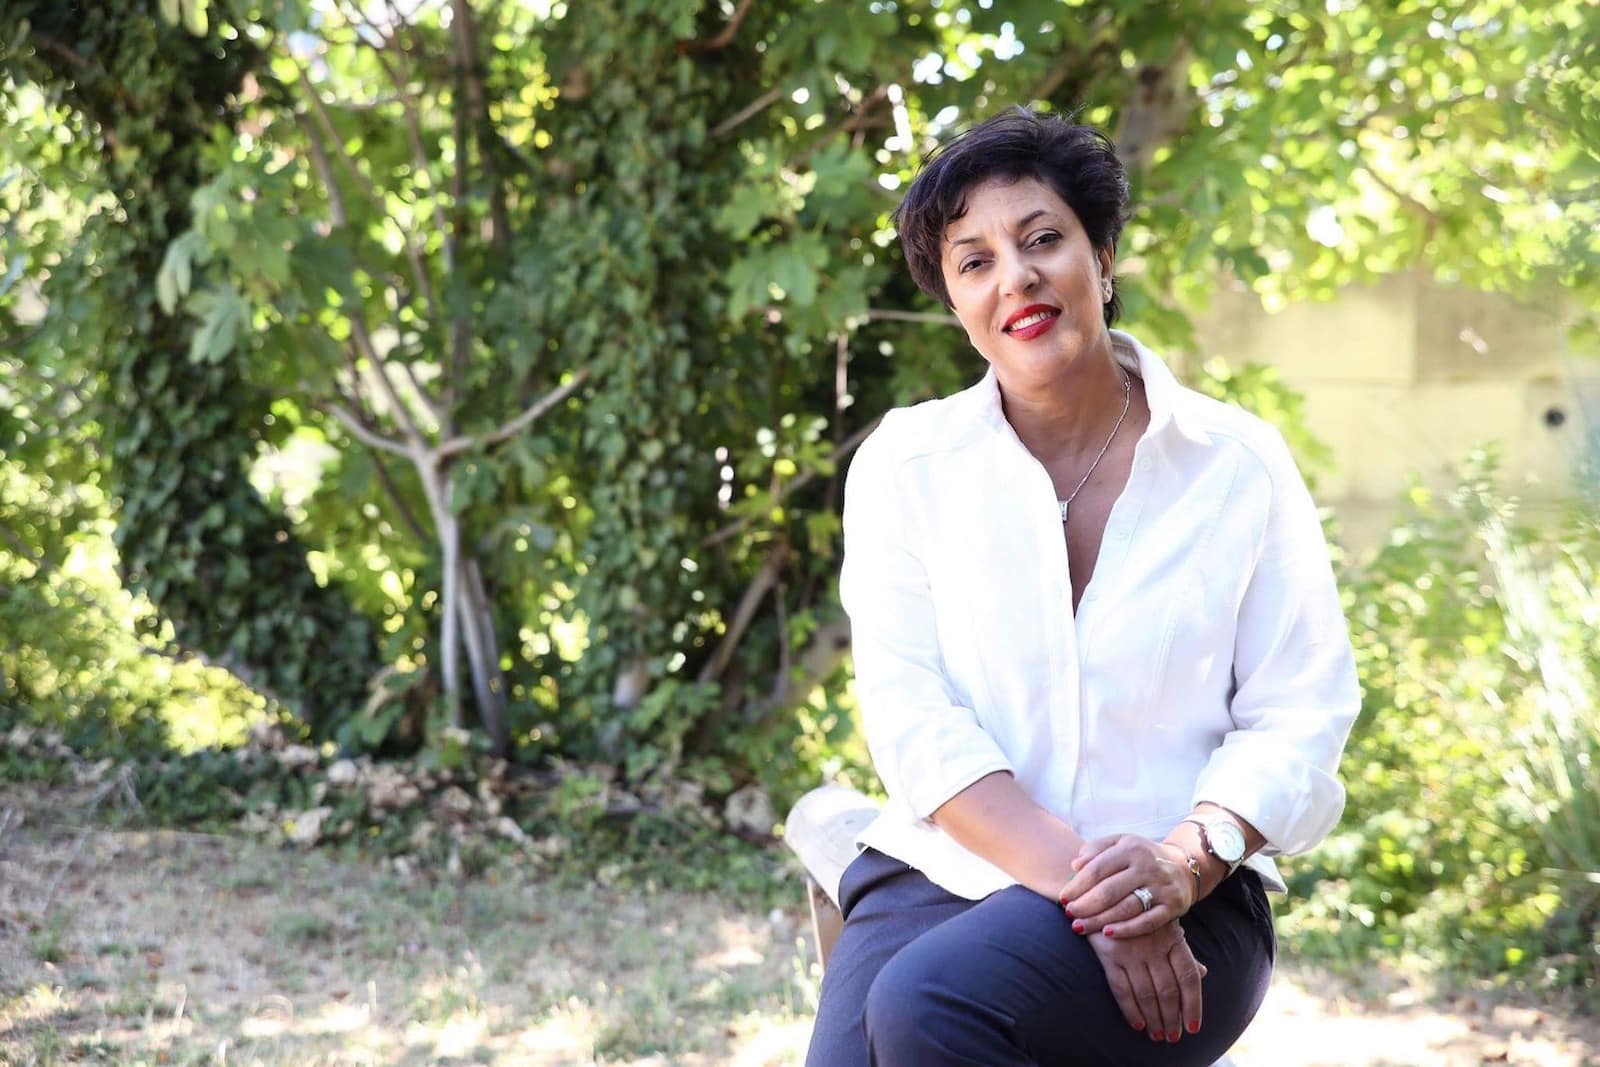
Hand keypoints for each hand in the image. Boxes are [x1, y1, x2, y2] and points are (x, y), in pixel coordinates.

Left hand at [1058, 834, 1196, 938]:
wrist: (1183, 867)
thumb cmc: (1140, 856)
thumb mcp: (1120, 843)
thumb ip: (1096, 849)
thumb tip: (1075, 865)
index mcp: (1130, 848)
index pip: (1097, 869)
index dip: (1077, 885)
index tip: (1062, 898)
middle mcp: (1147, 866)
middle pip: (1109, 890)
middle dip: (1085, 905)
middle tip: (1069, 914)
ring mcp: (1161, 887)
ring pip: (1126, 908)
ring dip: (1100, 920)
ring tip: (1080, 926)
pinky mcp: (1173, 906)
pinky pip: (1147, 922)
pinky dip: (1127, 929)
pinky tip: (1108, 933)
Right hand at [1086, 923, 1205, 1041]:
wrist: (1105, 889)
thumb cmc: (1140, 911)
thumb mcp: (1166, 925)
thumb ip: (1182, 951)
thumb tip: (1203, 972)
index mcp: (1174, 938)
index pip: (1189, 977)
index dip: (1193, 1005)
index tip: (1193, 1028)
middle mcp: (1154, 945)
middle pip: (1168, 990)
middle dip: (1172, 1018)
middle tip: (1173, 1037)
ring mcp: (1131, 950)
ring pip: (1146, 994)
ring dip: (1154, 1019)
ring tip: (1157, 1036)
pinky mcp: (1109, 954)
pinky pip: (1121, 989)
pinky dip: (1131, 1010)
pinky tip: (1137, 1024)